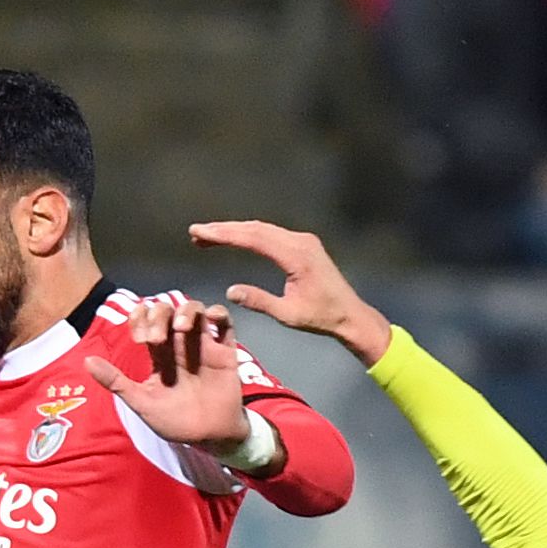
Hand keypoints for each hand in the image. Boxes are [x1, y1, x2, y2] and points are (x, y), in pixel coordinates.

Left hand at [79, 291, 249, 449]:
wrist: (209, 437)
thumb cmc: (175, 422)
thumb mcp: (141, 403)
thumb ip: (116, 382)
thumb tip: (86, 361)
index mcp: (159, 355)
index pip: (146, 322)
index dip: (140, 317)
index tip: (137, 334)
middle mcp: (179, 345)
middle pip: (169, 311)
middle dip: (159, 316)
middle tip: (155, 338)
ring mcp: (202, 346)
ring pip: (195, 311)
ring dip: (187, 311)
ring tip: (181, 328)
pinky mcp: (225, 351)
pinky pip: (225, 323)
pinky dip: (218, 313)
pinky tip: (210, 319)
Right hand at [190, 218, 391, 363]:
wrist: (350, 314)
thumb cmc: (321, 318)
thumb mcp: (288, 315)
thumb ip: (260, 301)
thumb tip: (231, 291)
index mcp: (296, 256)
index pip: (253, 238)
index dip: (224, 234)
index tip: (200, 232)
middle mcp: (300, 242)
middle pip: (255, 229)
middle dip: (224, 230)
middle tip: (195, 232)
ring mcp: (302, 241)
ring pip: (262, 229)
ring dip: (235, 231)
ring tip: (207, 236)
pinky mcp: (303, 244)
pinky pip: (271, 234)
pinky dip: (249, 235)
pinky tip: (233, 238)